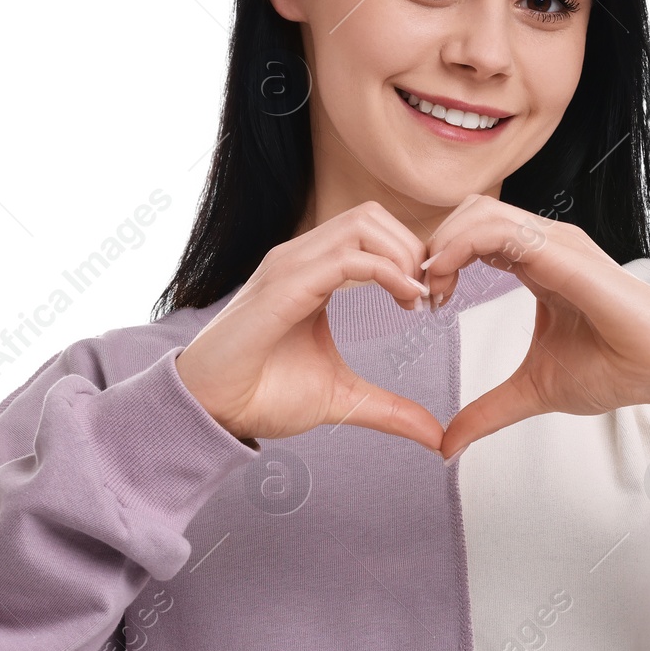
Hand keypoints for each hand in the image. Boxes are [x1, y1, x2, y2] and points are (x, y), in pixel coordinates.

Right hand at [174, 202, 444, 451]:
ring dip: (403, 256)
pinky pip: (346, 258)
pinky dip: (387, 272)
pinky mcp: (282, 287)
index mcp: (312, 271)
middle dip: (413, 248)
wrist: (213, 412)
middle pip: (372, 215)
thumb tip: (435, 435)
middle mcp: (299, 259)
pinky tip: (404, 303)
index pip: (371, 229)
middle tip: (429, 297)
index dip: (410, 254)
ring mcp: (288, 267)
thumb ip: (390, 409)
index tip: (430, 301)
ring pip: (362, 224)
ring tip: (416, 300)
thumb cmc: (263, 395)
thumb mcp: (343, 399)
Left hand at [424, 196, 649, 459]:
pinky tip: (446, 282)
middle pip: (470, 212)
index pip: (475, 233)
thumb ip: (488, 411)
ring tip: (431, 290)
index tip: (426, 303)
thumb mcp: (533, 390)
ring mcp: (557, 243)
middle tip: (422, 296)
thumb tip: (447, 446)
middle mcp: (546, 243)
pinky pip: (500, 230)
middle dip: (434, 246)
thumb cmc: (616, 368)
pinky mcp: (566, 254)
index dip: (440, 259)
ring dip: (442, 244)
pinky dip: (460, 247)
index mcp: (539, 262)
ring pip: (480, 211)